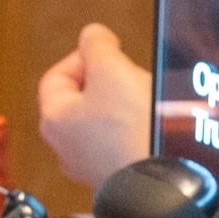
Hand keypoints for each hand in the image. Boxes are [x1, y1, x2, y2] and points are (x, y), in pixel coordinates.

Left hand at [35, 22, 153, 190]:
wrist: (164, 181)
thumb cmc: (131, 130)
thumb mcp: (111, 70)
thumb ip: (97, 46)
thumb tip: (93, 36)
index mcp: (54, 121)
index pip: (56, 77)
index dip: (81, 57)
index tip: (107, 51)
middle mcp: (67, 149)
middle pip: (83, 100)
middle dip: (109, 81)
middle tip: (129, 74)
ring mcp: (93, 166)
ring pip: (106, 122)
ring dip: (127, 104)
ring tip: (147, 98)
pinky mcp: (120, 177)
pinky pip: (125, 143)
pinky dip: (139, 129)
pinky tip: (156, 125)